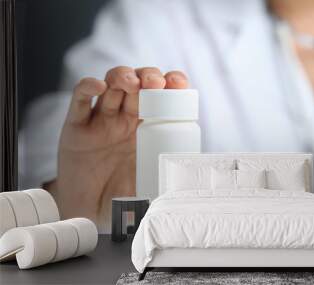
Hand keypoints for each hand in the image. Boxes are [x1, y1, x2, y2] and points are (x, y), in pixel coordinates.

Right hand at [47, 67, 187, 231]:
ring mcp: (101, 120)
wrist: (88, 211)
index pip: (162, 96)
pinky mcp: (76, 126)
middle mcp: (125, 119)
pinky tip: (99, 86)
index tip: (179, 84)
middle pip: (138, 84)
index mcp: (147, 129)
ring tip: (133, 83)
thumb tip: (192, 180)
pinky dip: (87, 87)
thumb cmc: (120, 196)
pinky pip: (79, 99)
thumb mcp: (152, 183)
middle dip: (149, 77)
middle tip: (156, 83)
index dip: (171, 83)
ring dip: (123, 76)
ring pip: (111, 84)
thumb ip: (168, 177)